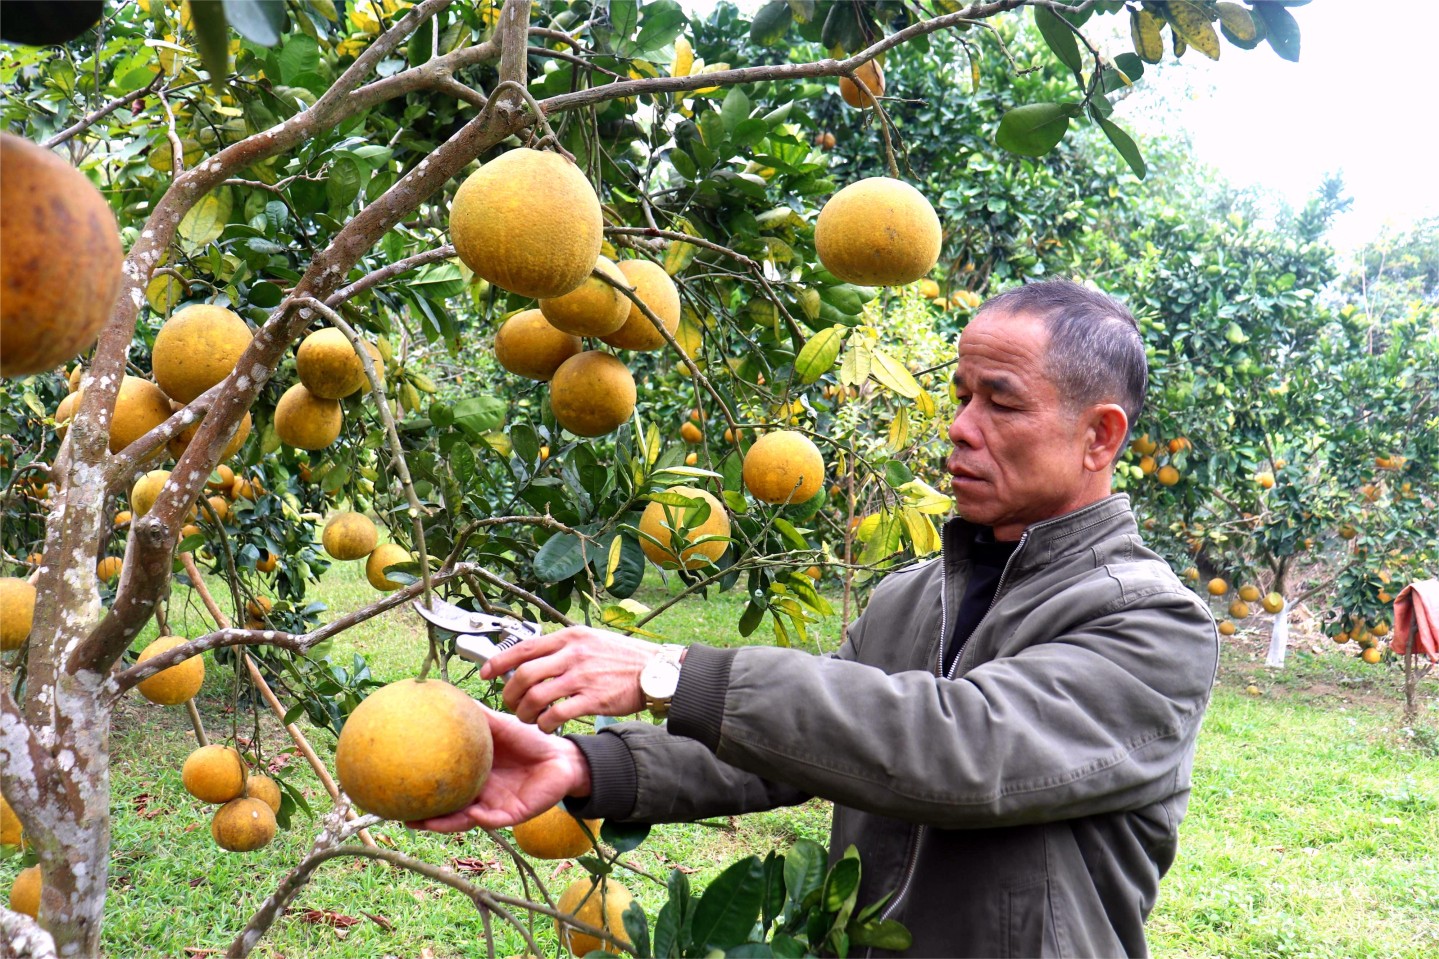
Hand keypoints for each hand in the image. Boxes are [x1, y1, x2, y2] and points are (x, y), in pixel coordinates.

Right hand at [406, 705, 590, 832]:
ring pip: (463, 820)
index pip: (442, 786)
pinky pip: (492, 819)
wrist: (561, 757)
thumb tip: (445, 694)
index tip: (394, 788)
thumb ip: (474, 715)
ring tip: (421, 823)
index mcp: (472, 775)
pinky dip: (480, 818)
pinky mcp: (511, 815)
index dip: (420, 790)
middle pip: (444, 810)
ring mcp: (492, 807)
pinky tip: (469, 814)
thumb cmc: (529, 740)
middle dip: (422, 815)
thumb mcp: (497, 725)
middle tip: (398, 814)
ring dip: (443, 824)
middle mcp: (477, 795)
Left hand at [481, 625, 659, 731]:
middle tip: (512, 704)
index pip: (523, 648)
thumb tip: (530, 658)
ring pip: (536, 697)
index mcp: (569, 638)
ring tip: (530, 718)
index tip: (486, 674)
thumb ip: (562, 648)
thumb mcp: (590, 640)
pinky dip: (546, 724)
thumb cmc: (621, 657)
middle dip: (510, 694)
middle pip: (524, 675)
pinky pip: (557, 715)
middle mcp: (573, 655)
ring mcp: (582, 677)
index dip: (499, 662)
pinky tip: (548, 727)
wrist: (655, 671)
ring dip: (526, 713)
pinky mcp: (593, 700)